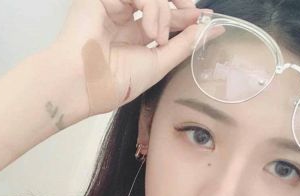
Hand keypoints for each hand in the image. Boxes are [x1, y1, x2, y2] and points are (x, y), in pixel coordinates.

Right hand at [53, 0, 212, 116]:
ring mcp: (113, 6)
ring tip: (160, 39)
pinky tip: (150, 31)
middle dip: (180, 7)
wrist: (87, 83)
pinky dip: (152, 8)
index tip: (206, 19)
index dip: (185, 17)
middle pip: (159, 2)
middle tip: (196, 14)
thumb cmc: (118, 81)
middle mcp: (124, 20)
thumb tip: (213, 31)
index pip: (164, 19)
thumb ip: (184, 44)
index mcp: (133, 38)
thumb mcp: (159, 64)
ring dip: (163, 14)